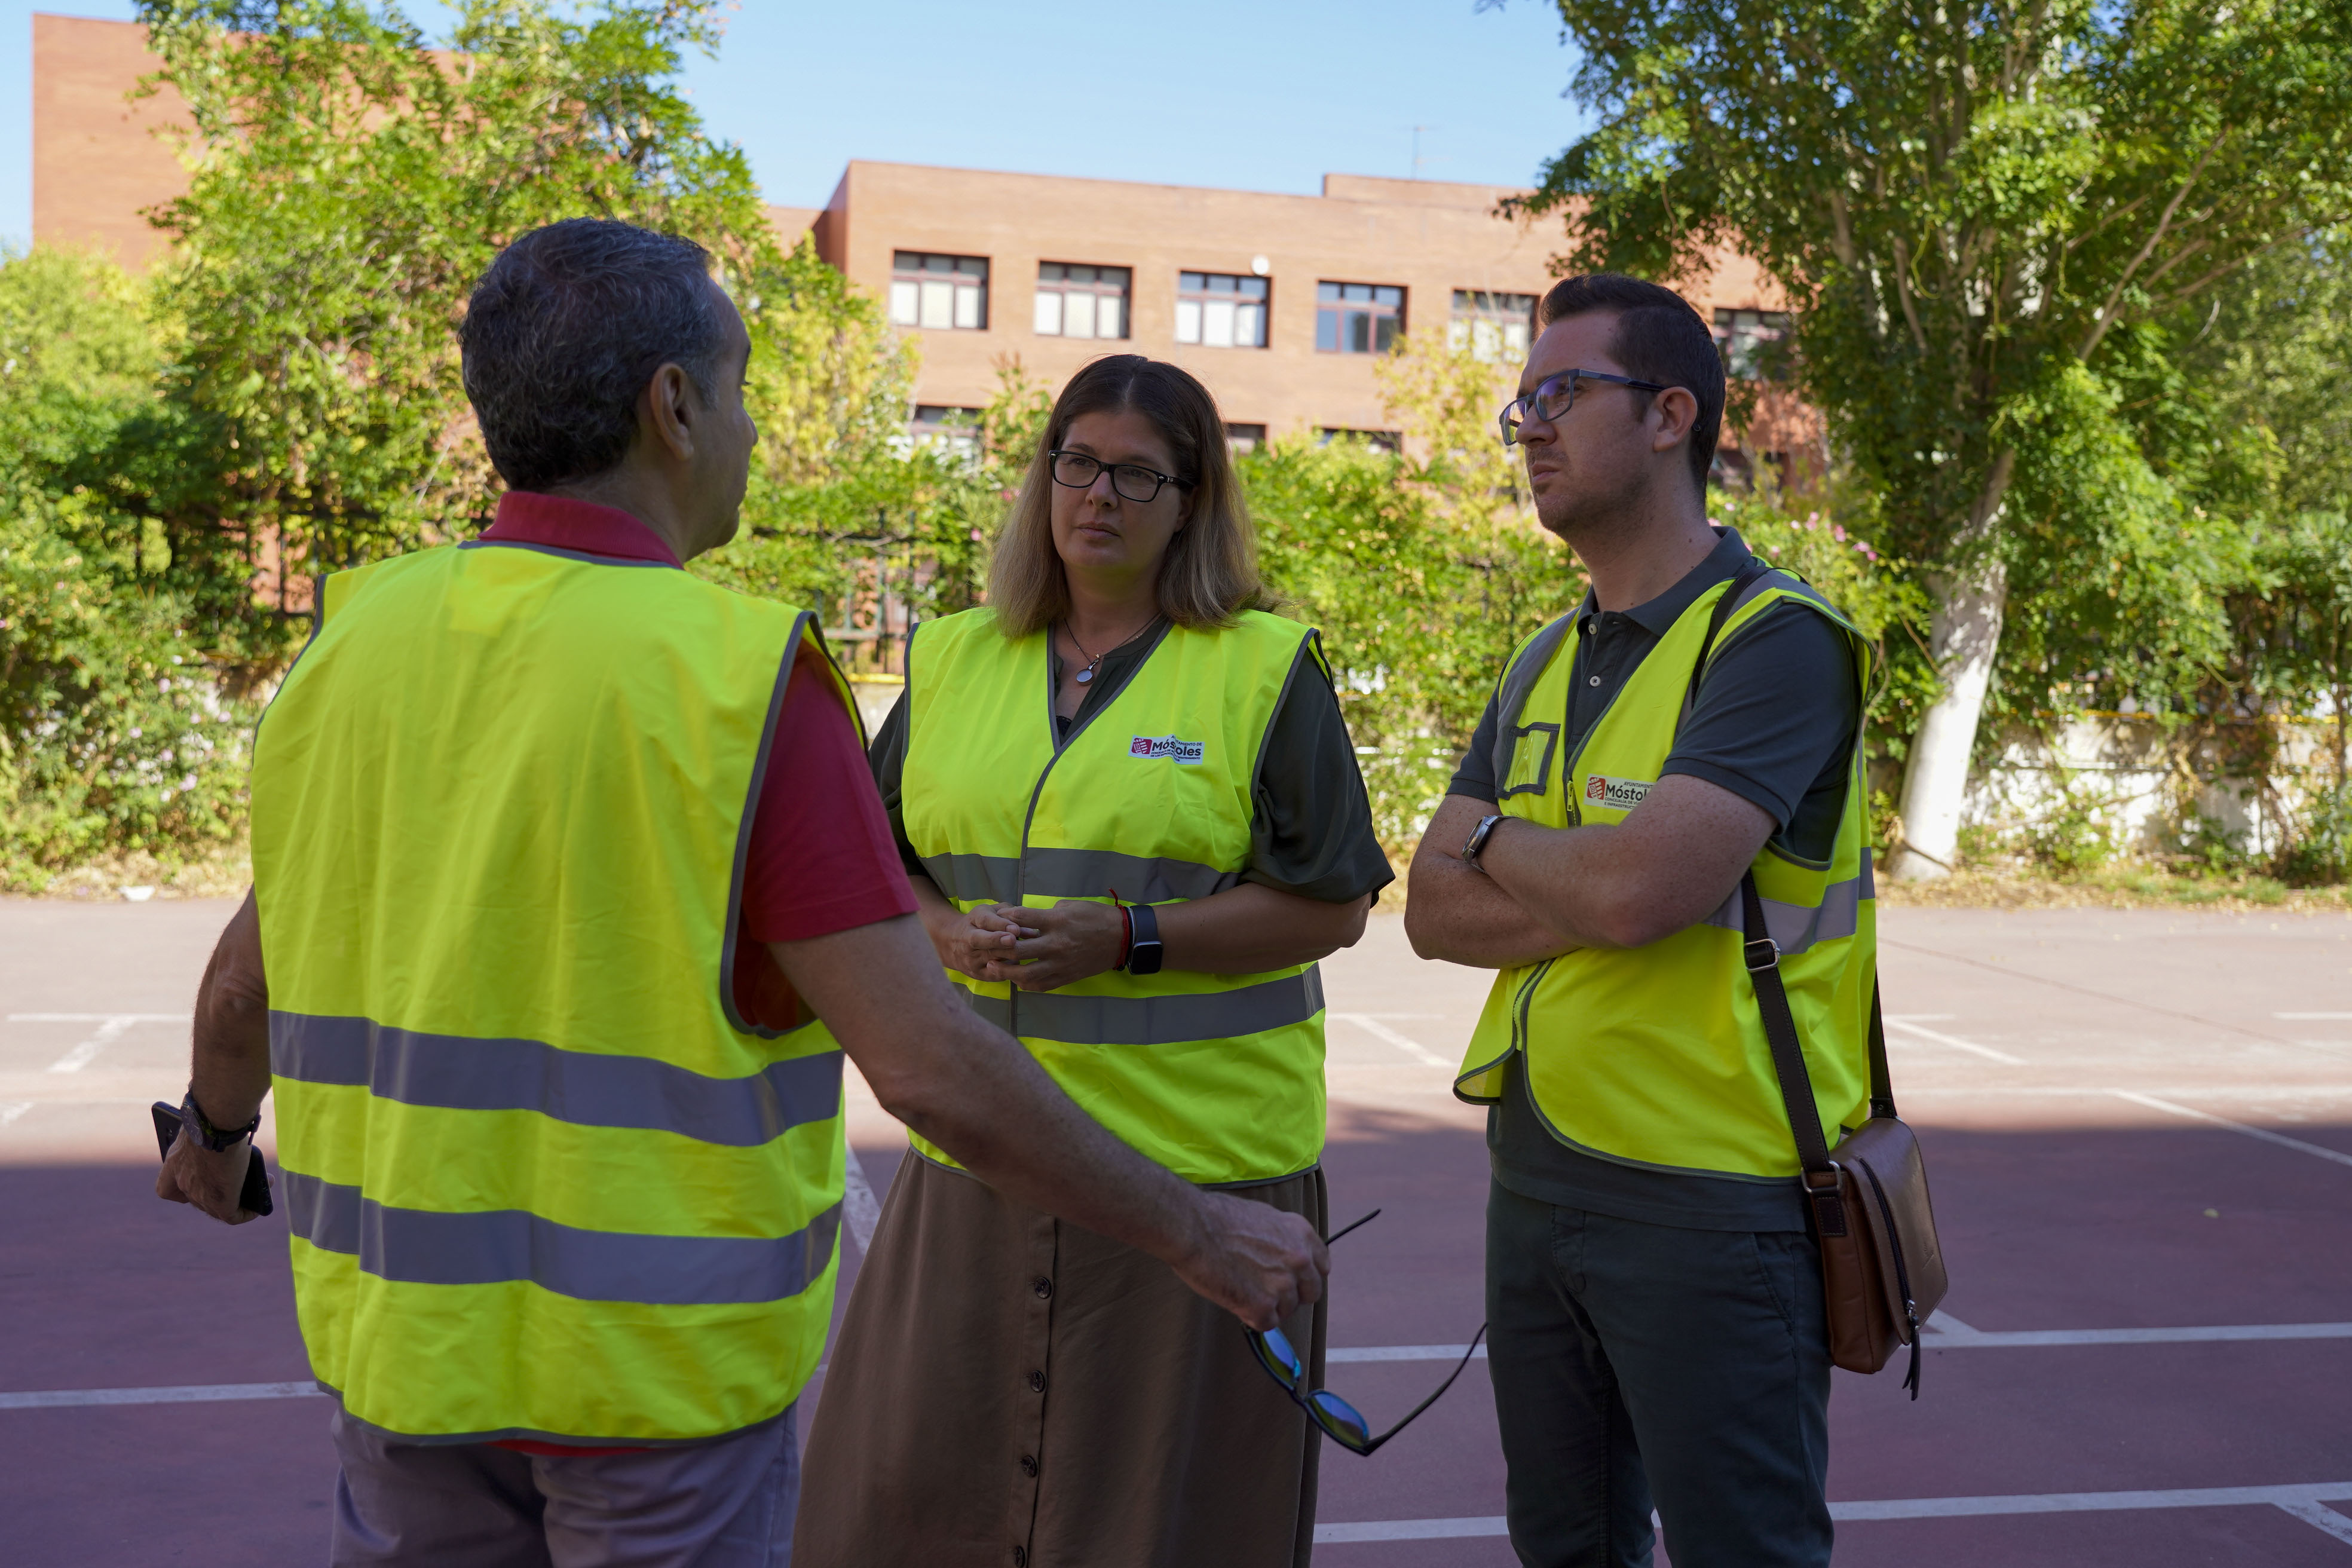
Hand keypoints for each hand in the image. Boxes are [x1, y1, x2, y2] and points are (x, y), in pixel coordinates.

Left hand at [155, 1128, 266, 1225]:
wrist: (216, 1123)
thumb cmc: (210, 1116)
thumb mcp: (202, 1126)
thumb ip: (207, 1135)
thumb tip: (224, 1132)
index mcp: (174, 1163)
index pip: (168, 1189)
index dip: (183, 1191)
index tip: (199, 1184)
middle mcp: (183, 1182)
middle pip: (198, 1200)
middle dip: (222, 1191)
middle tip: (242, 1180)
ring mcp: (200, 1194)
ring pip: (217, 1209)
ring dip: (239, 1199)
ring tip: (260, 1183)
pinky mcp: (220, 1202)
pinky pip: (233, 1216)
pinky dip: (246, 1213)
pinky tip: (258, 1206)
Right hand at [924, 902, 1028, 980]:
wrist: (954, 943)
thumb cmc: (983, 924)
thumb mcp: (993, 913)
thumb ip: (1012, 917)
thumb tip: (1032, 930)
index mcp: (974, 920)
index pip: (985, 921)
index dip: (1000, 924)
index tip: (1015, 928)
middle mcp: (968, 940)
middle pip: (981, 941)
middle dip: (997, 941)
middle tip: (1013, 940)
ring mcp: (971, 959)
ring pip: (990, 959)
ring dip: (1008, 957)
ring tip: (1025, 955)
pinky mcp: (977, 974)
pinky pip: (995, 974)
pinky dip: (1009, 971)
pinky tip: (1020, 966)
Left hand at [978, 899, 1126, 990]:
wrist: (1121, 938)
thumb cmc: (1096, 917)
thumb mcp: (1071, 906)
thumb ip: (1047, 913)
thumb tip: (1028, 920)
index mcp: (1057, 921)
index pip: (1021, 919)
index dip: (1005, 917)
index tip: (998, 918)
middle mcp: (1056, 944)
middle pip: (1017, 949)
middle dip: (998, 948)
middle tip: (987, 946)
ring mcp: (1061, 963)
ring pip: (1026, 974)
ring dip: (1007, 971)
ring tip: (995, 966)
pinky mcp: (1066, 977)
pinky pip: (1041, 985)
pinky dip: (1026, 983)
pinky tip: (1018, 979)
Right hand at [1168, 1192, 1329, 1330]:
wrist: (1192, 1228)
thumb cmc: (1217, 1217)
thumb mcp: (1263, 1216)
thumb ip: (1282, 1238)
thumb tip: (1283, 1254)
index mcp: (1302, 1234)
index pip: (1321, 1267)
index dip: (1305, 1276)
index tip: (1293, 1280)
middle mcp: (1300, 1260)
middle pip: (1310, 1293)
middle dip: (1291, 1295)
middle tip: (1265, 1290)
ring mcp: (1283, 1285)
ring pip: (1286, 1310)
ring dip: (1267, 1305)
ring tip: (1241, 1289)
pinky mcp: (1263, 1306)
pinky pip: (1266, 1323)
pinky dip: (1251, 1316)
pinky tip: (1235, 1299)